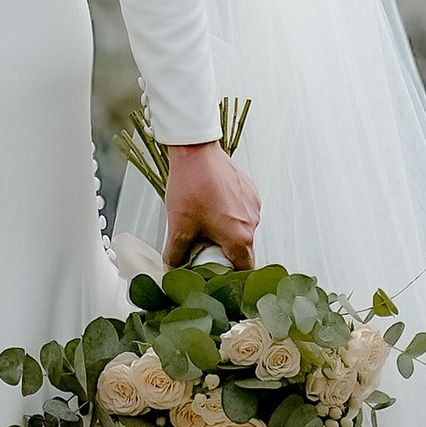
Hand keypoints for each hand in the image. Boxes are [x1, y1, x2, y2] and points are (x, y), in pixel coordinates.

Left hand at [162, 137, 260, 269]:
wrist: (196, 151)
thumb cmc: (191, 185)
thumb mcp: (178, 226)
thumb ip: (176, 253)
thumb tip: (172, 266)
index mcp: (239, 236)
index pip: (244, 269)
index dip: (230, 275)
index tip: (217, 273)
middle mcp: (252, 222)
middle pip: (243, 250)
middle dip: (225, 252)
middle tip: (204, 247)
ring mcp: (253, 205)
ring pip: (243, 229)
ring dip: (228, 232)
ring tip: (206, 223)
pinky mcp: (250, 191)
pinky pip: (243, 211)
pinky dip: (231, 214)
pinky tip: (212, 206)